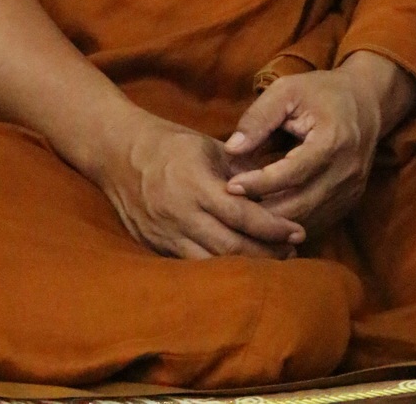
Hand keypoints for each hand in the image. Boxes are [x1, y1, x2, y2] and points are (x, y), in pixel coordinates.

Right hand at [92, 107, 306, 260]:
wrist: (117, 152)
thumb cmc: (170, 144)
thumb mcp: (209, 146)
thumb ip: (242, 169)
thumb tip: (277, 188)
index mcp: (196, 184)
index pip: (242, 215)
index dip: (273, 227)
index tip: (298, 231)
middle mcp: (180, 214)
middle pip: (231, 247)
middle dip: (266, 254)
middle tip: (293, 251)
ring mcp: (165, 235)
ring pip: (212, 264)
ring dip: (246, 268)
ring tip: (272, 264)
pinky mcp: (153, 247)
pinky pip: (191, 266)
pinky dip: (218, 270)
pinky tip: (238, 268)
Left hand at [223, 54, 415, 234]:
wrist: (367, 102)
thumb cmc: (321, 93)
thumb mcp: (287, 91)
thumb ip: (258, 118)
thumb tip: (231, 150)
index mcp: (333, 140)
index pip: (292, 173)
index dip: (259, 183)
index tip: (231, 185)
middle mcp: (346, 171)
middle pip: (300, 205)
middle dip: (262, 210)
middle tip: (231, 206)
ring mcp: (351, 190)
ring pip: (307, 220)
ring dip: (273, 221)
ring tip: (245, 210)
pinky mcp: (350, 201)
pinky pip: (316, 222)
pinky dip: (290, 223)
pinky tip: (267, 213)